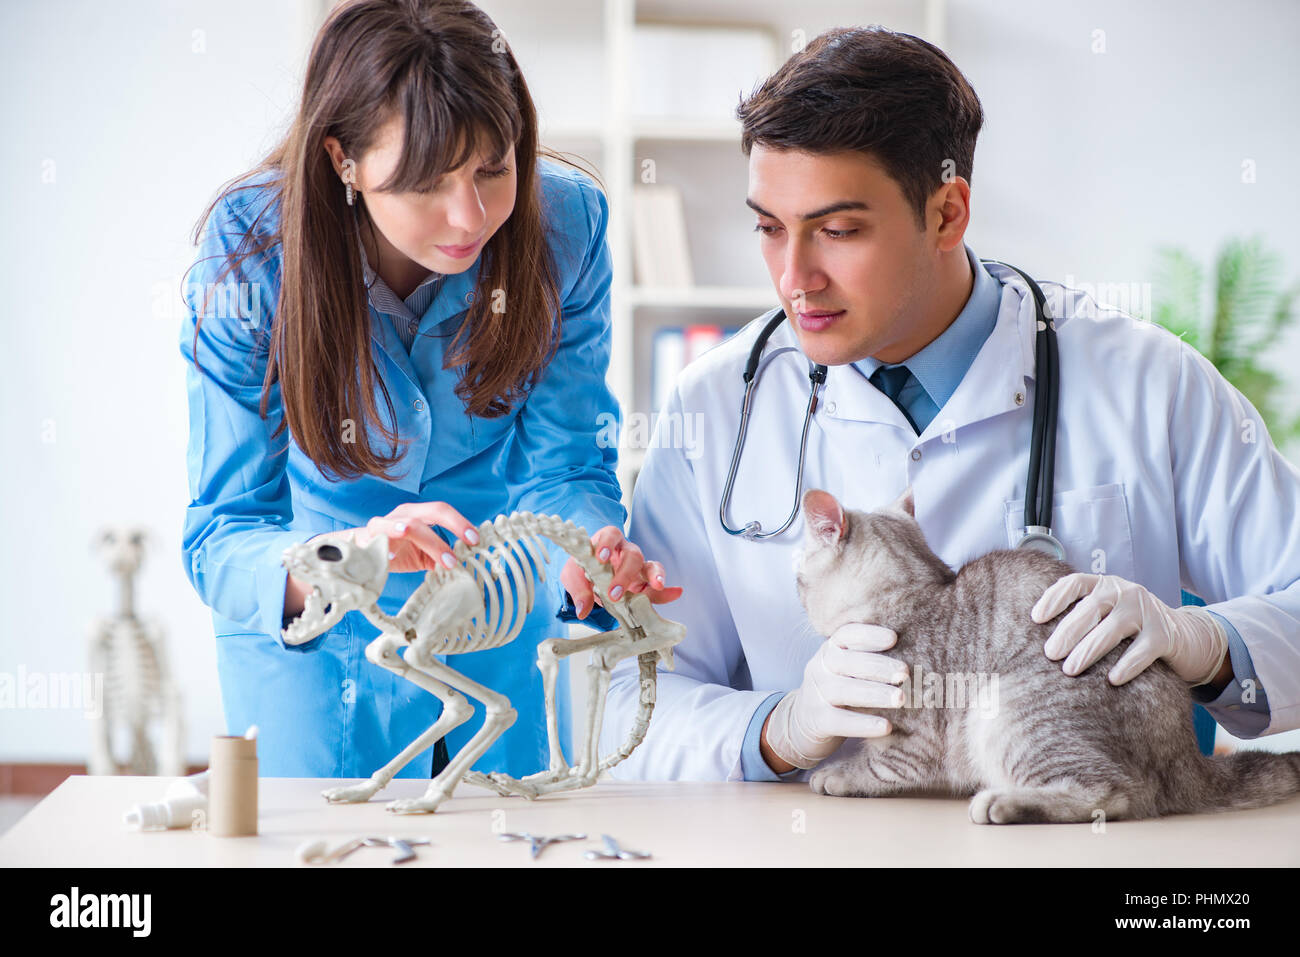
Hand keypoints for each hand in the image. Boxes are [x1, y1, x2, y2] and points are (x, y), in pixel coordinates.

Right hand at [314, 502, 481, 573]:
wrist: (359, 555)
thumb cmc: (397, 552)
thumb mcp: (424, 556)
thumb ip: (443, 557)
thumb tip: (469, 567)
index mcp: (419, 515)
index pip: (443, 511)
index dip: (461, 523)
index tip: (476, 540)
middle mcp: (403, 514)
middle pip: (431, 511)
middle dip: (452, 528)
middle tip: (464, 551)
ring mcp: (384, 524)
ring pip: (408, 525)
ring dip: (430, 542)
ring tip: (444, 560)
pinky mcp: (367, 539)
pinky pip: (378, 541)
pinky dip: (385, 548)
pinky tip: (391, 559)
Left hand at [560, 526, 682, 618]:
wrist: (588, 573)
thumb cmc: (583, 567)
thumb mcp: (574, 576)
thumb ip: (578, 590)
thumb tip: (583, 609)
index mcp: (608, 541)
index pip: (611, 535)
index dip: (607, 544)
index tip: (601, 557)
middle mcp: (626, 551)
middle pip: (633, 555)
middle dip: (625, 574)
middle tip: (615, 593)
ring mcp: (638, 566)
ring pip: (651, 566)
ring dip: (655, 576)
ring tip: (657, 585)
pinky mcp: (644, 582)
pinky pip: (657, 585)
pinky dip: (666, 591)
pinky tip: (676, 593)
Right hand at [763, 622, 907, 769]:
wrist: (803, 723)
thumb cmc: (841, 691)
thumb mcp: (848, 670)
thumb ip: (870, 659)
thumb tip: (916, 652)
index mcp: (831, 649)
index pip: (846, 635)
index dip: (869, 635)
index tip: (894, 638)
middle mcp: (819, 667)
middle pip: (847, 662)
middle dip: (879, 666)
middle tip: (905, 673)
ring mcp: (814, 694)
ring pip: (843, 690)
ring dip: (875, 694)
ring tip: (901, 699)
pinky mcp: (816, 720)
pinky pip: (840, 721)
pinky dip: (864, 724)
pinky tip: (886, 726)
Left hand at [1031, 572, 1228, 685]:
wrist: (1183, 636)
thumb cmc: (1129, 629)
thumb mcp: (1105, 614)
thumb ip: (1078, 618)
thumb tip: (1035, 641)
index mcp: (1104, 585)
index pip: (1074, 583)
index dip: (1054, 598)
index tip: (1035, 619)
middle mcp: (1124, 592)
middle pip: (1091, 607)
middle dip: (1068, 631)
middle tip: (1049, 654)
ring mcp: (1146, 611)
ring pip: (1114, 628)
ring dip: (1089, 650)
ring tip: (1070, 670)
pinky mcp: (1165, 635)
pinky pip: (1143, 649)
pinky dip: (1127, 664)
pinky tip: (1112, 680)